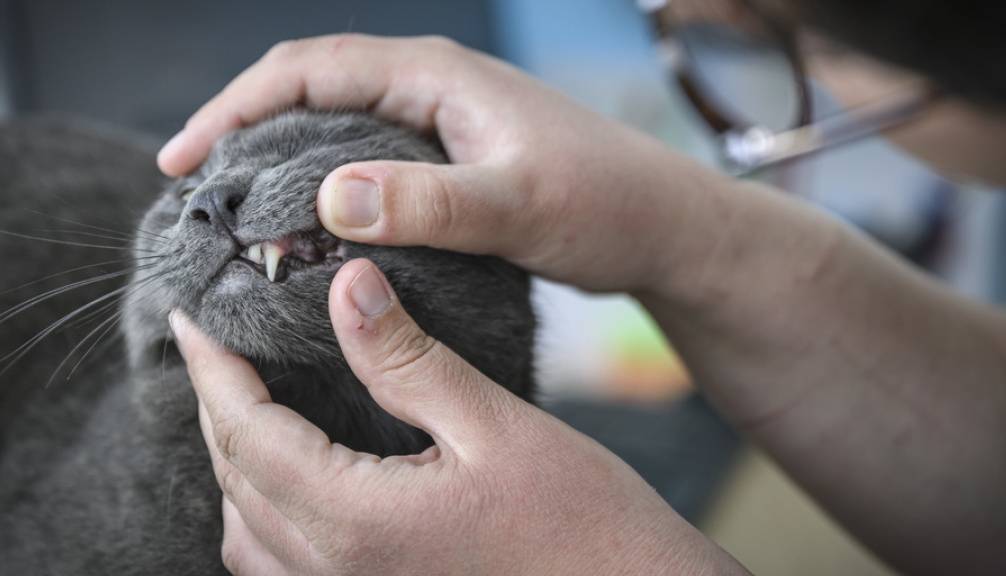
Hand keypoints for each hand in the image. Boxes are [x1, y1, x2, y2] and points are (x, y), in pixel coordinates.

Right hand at [158, 34, 730, 297]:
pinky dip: (324, 191)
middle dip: (242, 133)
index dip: (235, 107)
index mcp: (435, 76)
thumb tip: (327, 198)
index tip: (185, 161)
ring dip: (278, 163)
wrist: (663, 226)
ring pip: (335, 130)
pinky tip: (307, 230)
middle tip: (193, 195)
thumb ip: (430, 203)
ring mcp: (439, 127)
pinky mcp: (450, 164)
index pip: (309, 69)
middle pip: (309, 93)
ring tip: (232, 213)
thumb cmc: (605, 204)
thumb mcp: (518, 205)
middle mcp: (429, 89)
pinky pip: (366, 165)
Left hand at [169, 258, 746, 575]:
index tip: (192, 315)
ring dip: (234, 461)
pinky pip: (277, 565)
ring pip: (244, 532)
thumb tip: (346, 284)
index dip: (213, 368)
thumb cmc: (581, 521)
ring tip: (249, 399)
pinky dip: (261, 512)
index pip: (247, 432)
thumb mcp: (493, 424)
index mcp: (356, 522)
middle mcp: (335, 572)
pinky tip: (292, 474)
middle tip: (217, 343)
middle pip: (236, 478)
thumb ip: (407, 359)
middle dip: (216, 405)